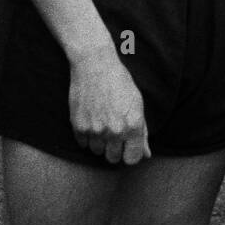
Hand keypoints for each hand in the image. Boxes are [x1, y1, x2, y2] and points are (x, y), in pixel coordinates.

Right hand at [68, 48, 150, 165]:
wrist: (95, 66)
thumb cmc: (120, 82)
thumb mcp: (137, 104)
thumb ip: (142, 132)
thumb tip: (146, 154)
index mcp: (133, 125)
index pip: (132, 159)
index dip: (131, 154)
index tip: (128, 148)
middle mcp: (115, 131)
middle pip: (114, 159)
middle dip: (115, 150)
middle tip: (114, 134)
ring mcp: (95, 130)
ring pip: (97, 152)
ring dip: (100, 143)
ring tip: (102, 124)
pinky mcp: (78, 126)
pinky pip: (83, 144)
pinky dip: (87, 137)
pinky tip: (91, 121)